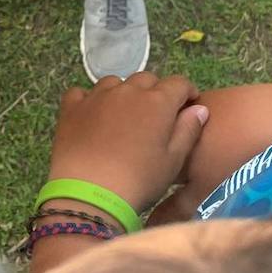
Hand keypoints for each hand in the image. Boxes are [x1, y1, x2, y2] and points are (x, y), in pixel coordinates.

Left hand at [45, 73, 208, 217]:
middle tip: (156, 116)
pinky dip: (90, 99)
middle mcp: (127, 90)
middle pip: (146, 79)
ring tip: (124, 115)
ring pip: (115, 82)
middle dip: (156, 92)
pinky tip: (92, 114)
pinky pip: (82, 92)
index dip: (187, 92)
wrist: (90, 193)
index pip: (178, 83)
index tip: (188, 105)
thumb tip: (199, 108)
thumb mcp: (173, 161)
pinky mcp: (72, 107)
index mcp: (157, 102)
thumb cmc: (139, 180)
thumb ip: (188, 130)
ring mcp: (97, 96)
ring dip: (124, 93)